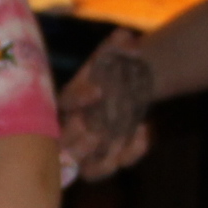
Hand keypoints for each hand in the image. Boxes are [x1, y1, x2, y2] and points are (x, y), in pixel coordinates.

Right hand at [57, 35, 156, 180]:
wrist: (122, 90)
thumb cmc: (107, 74)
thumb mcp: (109, 56)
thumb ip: (116, 45)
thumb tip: (125, 37)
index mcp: (66, 102)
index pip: (63, 102)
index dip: (79, 99)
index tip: (100, 91)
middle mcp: (68, 129)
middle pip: (64, 144)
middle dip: (81, 137)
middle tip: (101, 129)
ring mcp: (81, 150)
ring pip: (85, 168)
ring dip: (103, 157)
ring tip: (124, 136)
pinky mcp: (98, 162)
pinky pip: (104, 170)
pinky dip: (127, 156)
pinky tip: (143, 133)